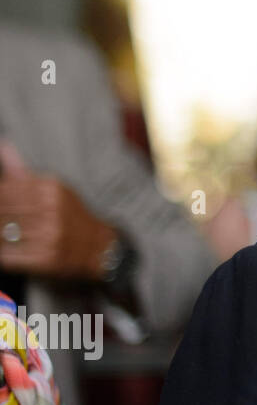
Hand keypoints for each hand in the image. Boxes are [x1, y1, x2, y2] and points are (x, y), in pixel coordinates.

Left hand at [0, 145, 116, 280]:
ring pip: (3, 233)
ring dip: (2, 233)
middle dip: (0, 215)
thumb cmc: (71, 216)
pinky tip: (9, 248)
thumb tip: (3, 145)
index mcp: (52, 190)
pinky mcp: (45, 259)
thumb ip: (23, 172)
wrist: (99, 247)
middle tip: (4, 218)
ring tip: (7, 232)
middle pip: (3, 211)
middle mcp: (51, 211)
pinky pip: (8, 254)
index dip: (0, 195)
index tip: (3, 203)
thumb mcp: (54, 189)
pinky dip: (4, 252)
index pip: (7, 189)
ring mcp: (48, 236)